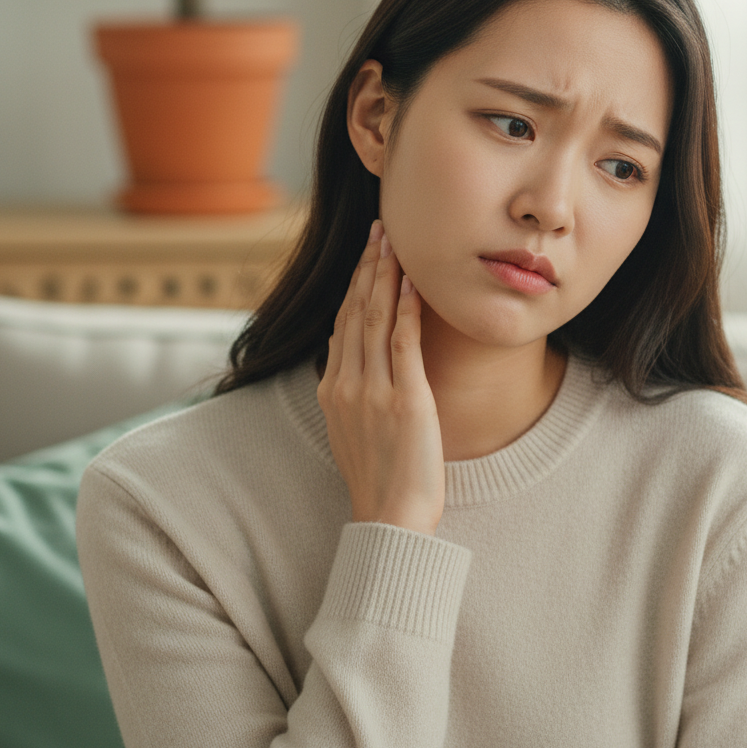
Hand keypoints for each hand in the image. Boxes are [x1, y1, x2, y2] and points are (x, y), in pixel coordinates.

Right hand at [318, 219, 444, 536]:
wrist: (390, 518)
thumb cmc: (379, 476)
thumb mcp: (349, 425)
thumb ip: (345, 383)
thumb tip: (341, 342)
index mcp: (332, 388)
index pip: (343, 321)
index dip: (356, 282)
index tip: (367, 252)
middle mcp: (347, 383)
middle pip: (355, 310)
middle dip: (369, 266)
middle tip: (381, 228)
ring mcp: (373, 390)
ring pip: (375, 318)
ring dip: (386, 276)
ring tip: (394, 241)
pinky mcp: (405, 399)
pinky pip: (403, 343)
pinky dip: (407, 309)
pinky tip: (414, 282)